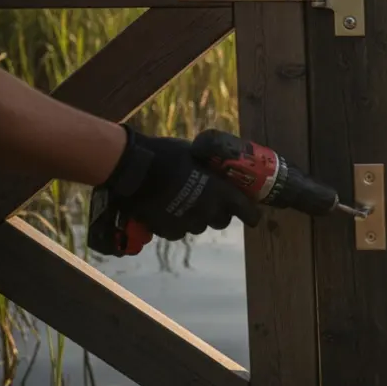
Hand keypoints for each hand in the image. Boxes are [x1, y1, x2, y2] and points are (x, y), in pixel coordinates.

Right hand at [98, 125, 261, 242]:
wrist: (133, 168)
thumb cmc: (167, 155)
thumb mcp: (196, 154)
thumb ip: (210, 167)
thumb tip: (216, 166)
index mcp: (220, 193)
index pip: (246, 212)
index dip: (251, 215)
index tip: (253, 217)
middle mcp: (207, 212)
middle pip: (221, 221)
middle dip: (219, 213)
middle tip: (211, 202)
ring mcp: (187, 224)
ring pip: (199, 226)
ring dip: (196, 217)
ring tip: (184, 203)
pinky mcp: (167, 230)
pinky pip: (178, 231)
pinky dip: (176, 223)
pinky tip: (168, 210)